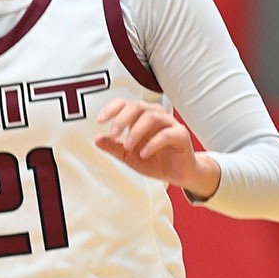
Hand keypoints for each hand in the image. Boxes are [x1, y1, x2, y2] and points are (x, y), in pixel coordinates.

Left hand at [94, 99, 220, 198]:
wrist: (178, 173)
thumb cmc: (156, 160)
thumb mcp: (129, 156)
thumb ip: (114, 147)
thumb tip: (97, 139)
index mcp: (141, 117)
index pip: (125, 104)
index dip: (112, 108)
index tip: (100, 120)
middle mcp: (155, 116)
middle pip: (137, 106)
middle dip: (122, 119)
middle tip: (113, 134)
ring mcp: (169, 124)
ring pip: (151, 116)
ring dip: (136, 131)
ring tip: (128, 146)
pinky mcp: (181, 135)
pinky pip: (167, 134)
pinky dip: (153, 143)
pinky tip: (144, 153)